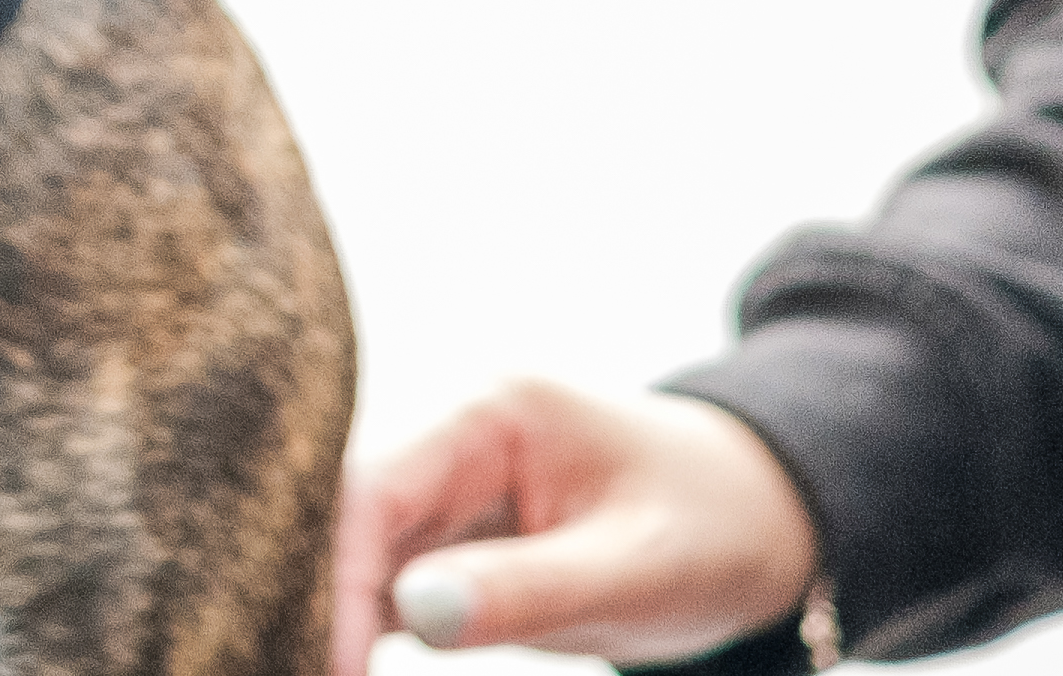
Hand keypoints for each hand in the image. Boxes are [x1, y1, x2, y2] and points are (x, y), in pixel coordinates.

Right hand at [334, 381, 817, 668]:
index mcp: (493, 412)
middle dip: (317, 599)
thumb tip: (411, 615)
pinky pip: (391, 582)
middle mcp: (457, 438)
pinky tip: (341, 664)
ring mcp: (455, 488)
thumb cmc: (714, 530)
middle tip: (295, 665)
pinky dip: (364, 628)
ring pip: (360, 554)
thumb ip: (526, 589)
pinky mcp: (461, 540)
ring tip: (307, 666)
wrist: (766, 519)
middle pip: (351, 519)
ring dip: (333, 617)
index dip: (339, 580)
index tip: (330, 667)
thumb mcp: (633, 570)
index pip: (377, 490)